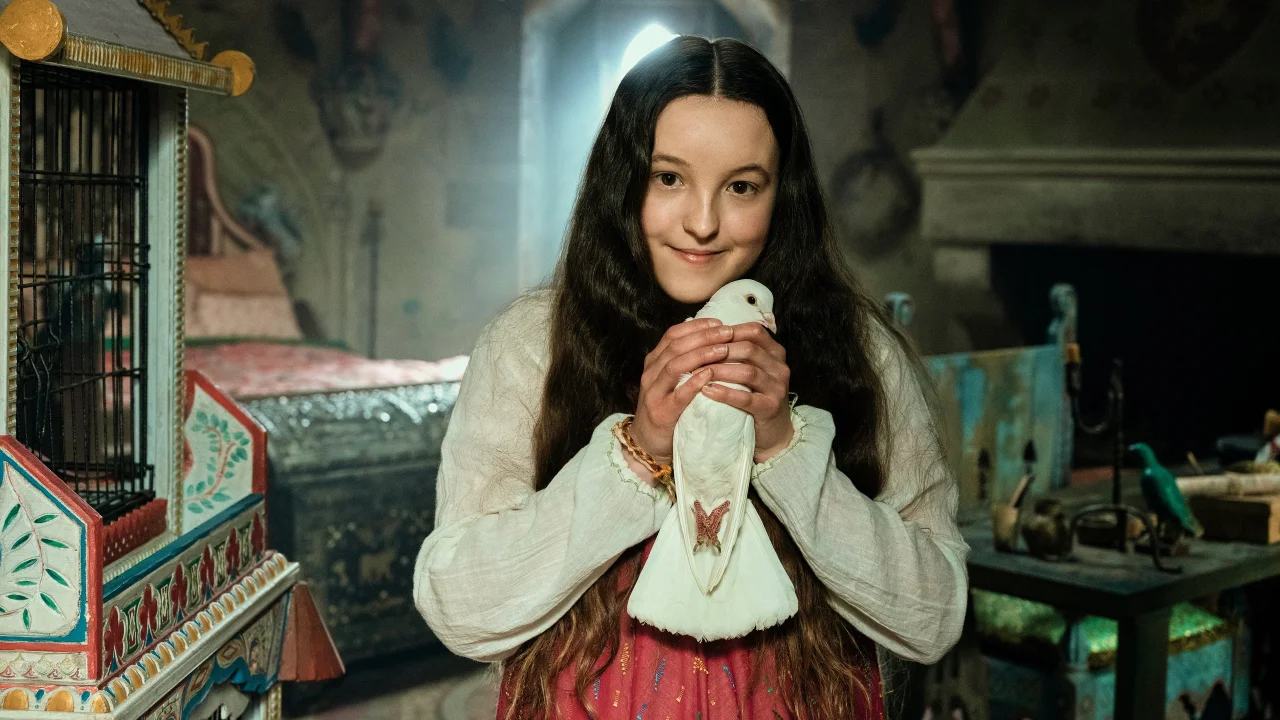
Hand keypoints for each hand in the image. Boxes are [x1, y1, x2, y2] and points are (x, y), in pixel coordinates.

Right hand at [631, 318, 730, 463]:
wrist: (648, 443)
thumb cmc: (668, 409)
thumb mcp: (673, 381)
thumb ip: (685, 361)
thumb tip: (710, 339)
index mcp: (654, 362)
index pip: (674, 335)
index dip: (697, 326)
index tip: (719, 323)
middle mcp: (651, 373)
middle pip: (676, 346)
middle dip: (703, 336)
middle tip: (727, 332)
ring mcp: (654, 393)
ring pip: (675, 365)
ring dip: (701, 354)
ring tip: (723, 349)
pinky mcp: (661, 412)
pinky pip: (678, 394)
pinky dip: (694, 382)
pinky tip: (710, 375)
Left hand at [701, 323, 793, 462]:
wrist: (772, 432)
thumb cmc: (755, 396)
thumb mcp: (751, 369)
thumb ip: (738, 353)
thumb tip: (706, 334)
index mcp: (775, 353)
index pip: (754, 331)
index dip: (729, 331)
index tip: (706, 337)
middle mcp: (779, 367)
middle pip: (749, 349)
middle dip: (719, 350)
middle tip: (695, 354)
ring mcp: (777, 388)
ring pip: (748, 372)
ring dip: (720, 370)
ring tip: (697, 373)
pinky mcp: (771, 408)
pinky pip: (747, 398)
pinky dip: (725, 393)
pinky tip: (707, 391)